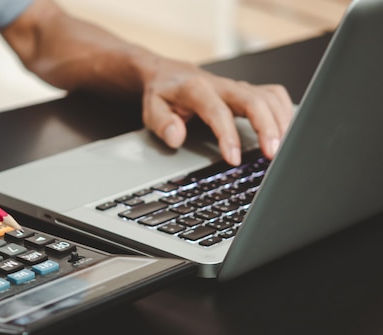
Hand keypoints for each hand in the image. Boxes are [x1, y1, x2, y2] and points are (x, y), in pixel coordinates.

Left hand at [141, 59, 292, 164]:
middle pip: (254, 100)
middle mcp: (222, 85)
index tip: (234, 159)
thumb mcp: (151, 109)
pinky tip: (285, 133)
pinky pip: (274, 95)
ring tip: (283, 149)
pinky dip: (285, 112)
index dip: (228, 135)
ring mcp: (238, 87)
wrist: (170, 74)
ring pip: (269, 97)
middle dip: (267, 127)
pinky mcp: (248, 91)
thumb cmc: (163, 94)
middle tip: (272, 155)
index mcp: (197, 90)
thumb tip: (175, 137)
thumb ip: (161, 123)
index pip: (217, 111)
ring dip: (280, 122)